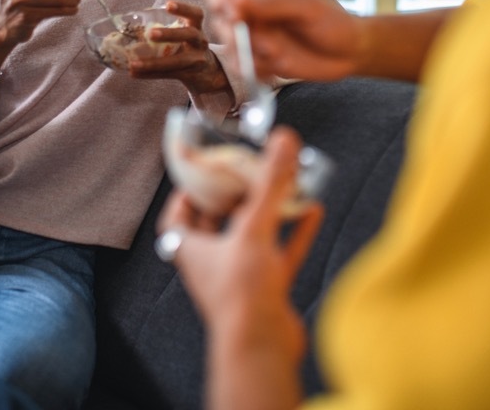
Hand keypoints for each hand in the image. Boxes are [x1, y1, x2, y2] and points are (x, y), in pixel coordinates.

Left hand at [129, 0, 230, 95]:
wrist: (210, 73)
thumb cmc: (190, 48)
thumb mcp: (186, 36)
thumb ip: (168, 30)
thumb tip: (130, 29)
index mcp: (197, 27)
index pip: (196, 14)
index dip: (183, 8)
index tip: (168, 5)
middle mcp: (200, 42)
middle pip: (190, 34)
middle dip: (170, 34)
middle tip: (151, 34)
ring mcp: (197, 60)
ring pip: (177, 61)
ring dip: (153, 63)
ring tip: (133, 65)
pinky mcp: (190, 75)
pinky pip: (168, 74)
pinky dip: (150, 74)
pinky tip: (135, 74)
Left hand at [157, 128, 322, 409]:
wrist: (262, 348)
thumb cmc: (241, 295)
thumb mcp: (253, 227)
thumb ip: (270, 183)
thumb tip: (282, 140)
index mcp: (191, 250)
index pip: (177, 216)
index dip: (186, 192)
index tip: (202, 171)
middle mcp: (212, 264)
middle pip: (217, 224)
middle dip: (234, 197)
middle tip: (248, 171)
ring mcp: (240, 279)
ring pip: (253, 237)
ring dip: (269, 212)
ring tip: (285, 186)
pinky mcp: (267, 292)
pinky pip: (281, 254)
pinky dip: (295, 233)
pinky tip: (312, 211)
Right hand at [205, 0, 363, 81]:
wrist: (350, 52)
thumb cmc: (331, 21)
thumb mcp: (305, 7)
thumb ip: (270, 4)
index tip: (230, 11)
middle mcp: (252, 11)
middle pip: (219, 17)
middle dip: (231, 30)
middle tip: (250, 38)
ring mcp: (255, 37)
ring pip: (229, 45)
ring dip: (245, 53)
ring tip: (275, 53)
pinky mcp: (260, 59)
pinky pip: (244, 66)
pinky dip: (255, 70)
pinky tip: (275, 67)